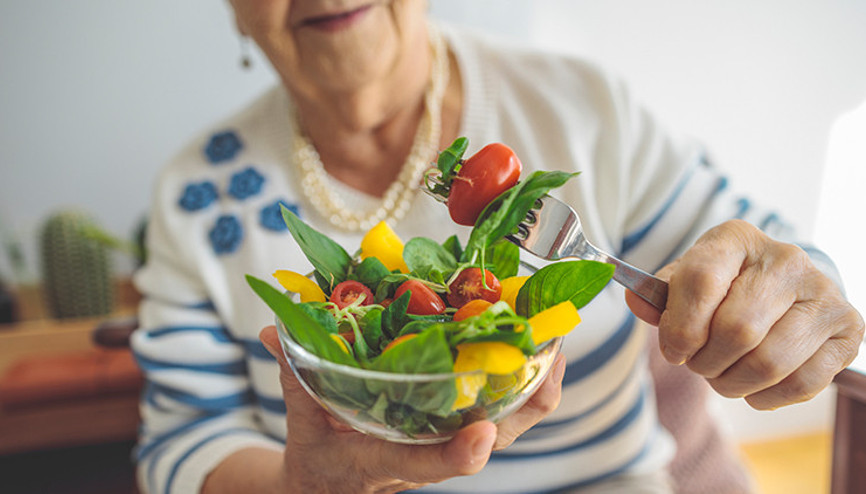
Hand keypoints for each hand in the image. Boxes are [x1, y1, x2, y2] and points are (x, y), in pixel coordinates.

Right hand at [259, 325, 565, 492]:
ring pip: (511, 422)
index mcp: (386, 462)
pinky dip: (524, 376)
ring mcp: (448, 443)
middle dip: (530, 397)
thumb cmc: (320, 461)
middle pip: (496, 438)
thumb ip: (295, 376)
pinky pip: (504, 407)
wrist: (330, 488)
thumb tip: (273, 331)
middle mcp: (429, 454)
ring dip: (539, 381)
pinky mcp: (456, 429)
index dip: (456, 455)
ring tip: (554, 331)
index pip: (425, 465)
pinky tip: (533, 339)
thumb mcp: (301, 423)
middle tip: (552, 346)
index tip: (480, 437)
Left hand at [626, 219, 863, 409]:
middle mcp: (787, 260)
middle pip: (737, 330)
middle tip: (699, 364)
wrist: (785, 288)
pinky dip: (766, 397)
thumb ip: (659, 296)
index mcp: (737, 239)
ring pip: (769, 362)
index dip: (680, 327)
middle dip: (706, 362)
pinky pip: (801, 384)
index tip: (673, 349)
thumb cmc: (725, 287)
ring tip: (723, 375)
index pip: (701, 281)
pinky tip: (753, 386)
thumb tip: (637, 302)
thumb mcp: (687, 281)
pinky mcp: (848, 330)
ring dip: (733, 383)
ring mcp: (824, 294)